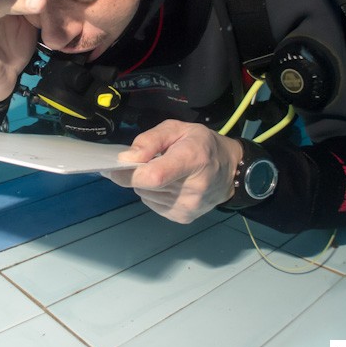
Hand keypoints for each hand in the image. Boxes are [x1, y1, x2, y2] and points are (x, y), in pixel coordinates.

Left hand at [103, 120, 242, 223]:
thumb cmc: (202, 144)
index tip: (115, 166)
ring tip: (165, 172)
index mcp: (192, 159)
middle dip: (137, 173)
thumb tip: (126, 158)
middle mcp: (193, 188)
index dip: (128, 173)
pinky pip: (153, 204)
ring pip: (145, 195)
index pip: (153, 176)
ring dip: (146, 184)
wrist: (231, 170)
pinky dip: (154, 194)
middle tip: (148, 161)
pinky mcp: (184, 217)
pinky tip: (170, 184)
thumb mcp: (177, 129)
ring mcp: (189, 207)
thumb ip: (150, 140)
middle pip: (145, 186)